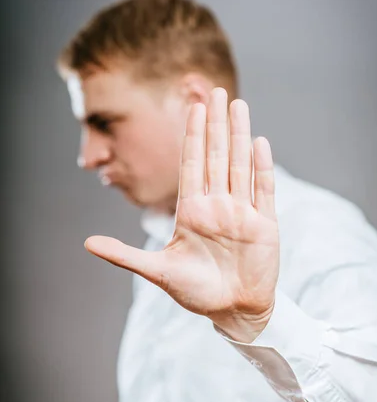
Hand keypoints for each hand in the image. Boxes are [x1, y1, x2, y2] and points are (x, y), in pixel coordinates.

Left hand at [85, 87, 279, 341]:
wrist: (233, 311)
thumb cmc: (195, 292)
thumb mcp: (157, 272)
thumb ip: (125, 255)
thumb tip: (87, 243)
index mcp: (192, 211)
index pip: (192, 164)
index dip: (192, 135)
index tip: (192, 107)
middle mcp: (217, 205)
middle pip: (216, 156)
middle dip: (216, 124)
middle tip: (216, 90)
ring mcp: (242, 212)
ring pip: (239, 165)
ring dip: (239, 135)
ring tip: (239, 105)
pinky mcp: (264, 225)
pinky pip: (263, 191)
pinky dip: (262, 168)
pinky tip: (259, 143)